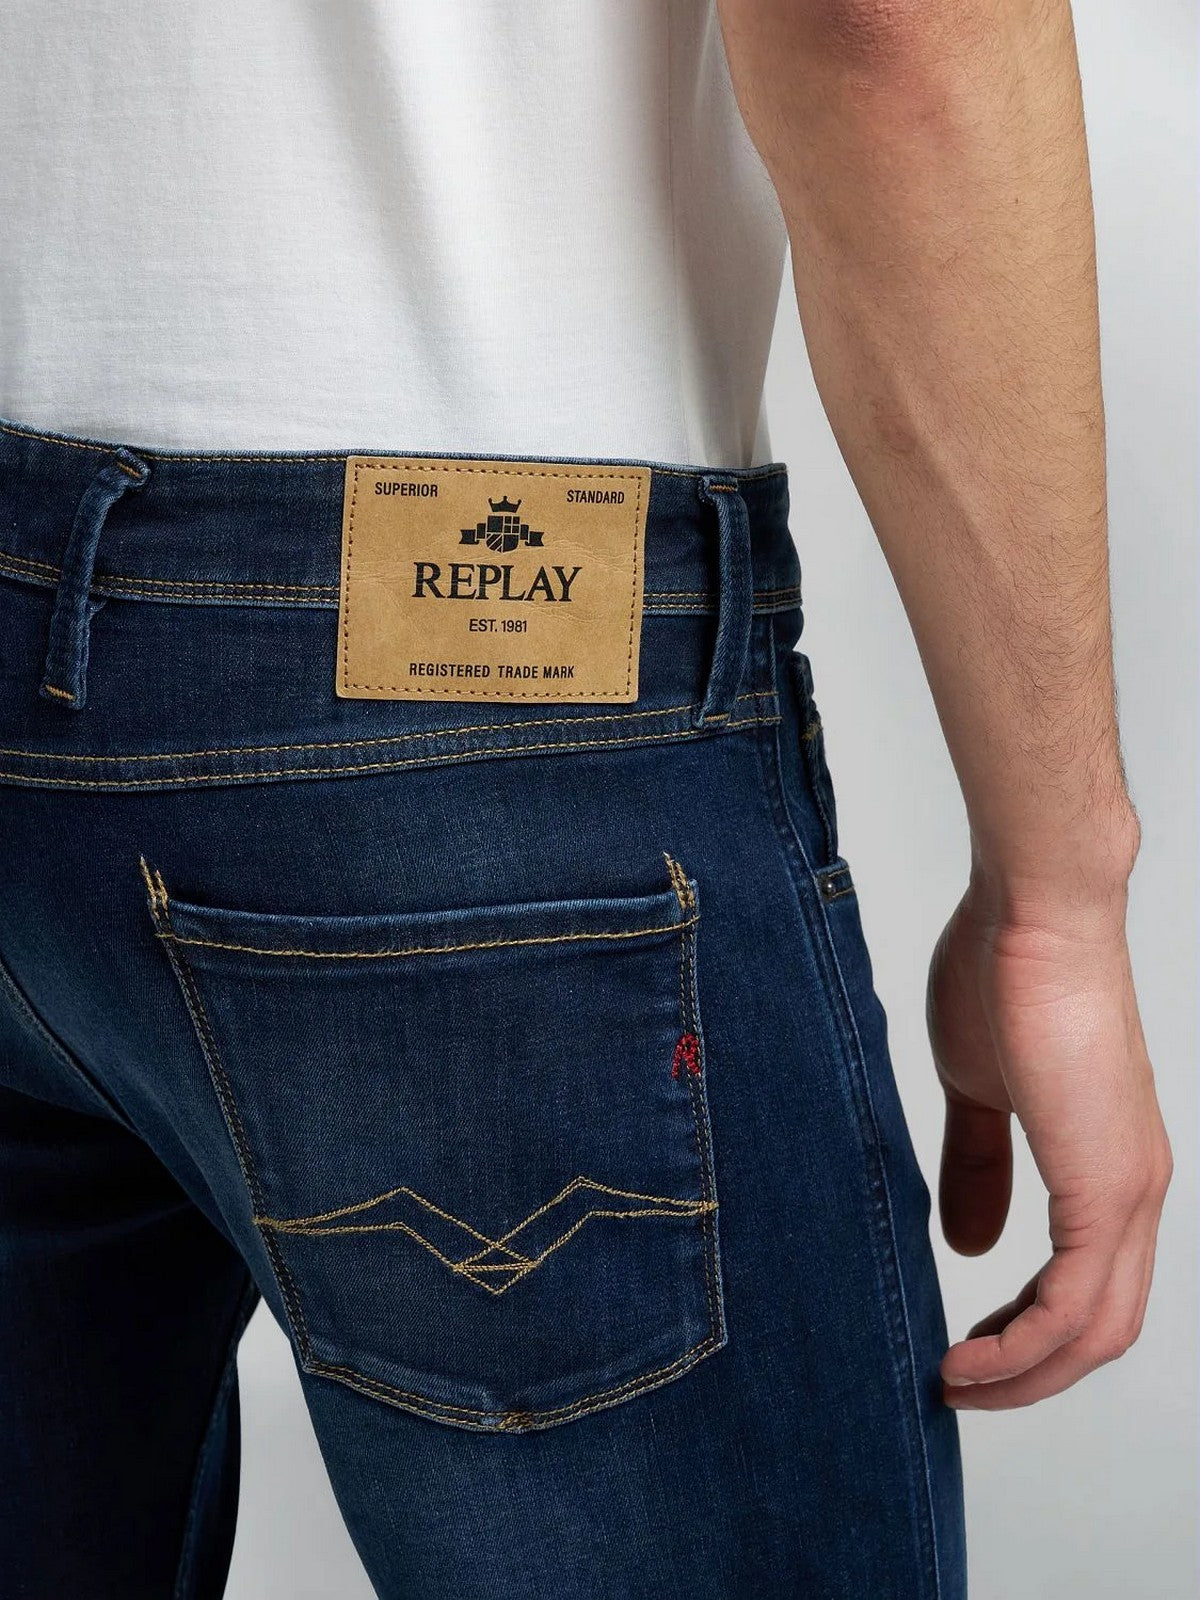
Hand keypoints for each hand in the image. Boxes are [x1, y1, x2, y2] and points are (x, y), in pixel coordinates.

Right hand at [926, 874, 1171, 1407]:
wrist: (1034, 913)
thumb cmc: (1003, 975)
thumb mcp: (977, 1089)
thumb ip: (978, 1166)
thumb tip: (972, 1248)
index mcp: (1108, 1164)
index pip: (1088, 1286)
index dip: (1028, 1335)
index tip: (966, 1349)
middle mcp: (1137, 1189)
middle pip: (1102, 1329)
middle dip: (1030, 1376)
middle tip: (958, 1387)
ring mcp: (1129, 1189)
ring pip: (1098, 1331)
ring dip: (1025, 1376)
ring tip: (955, 1383)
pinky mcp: (1106, 1185)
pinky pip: (1075, 1305)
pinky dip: (1024, 1348)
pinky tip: (970, 1358)